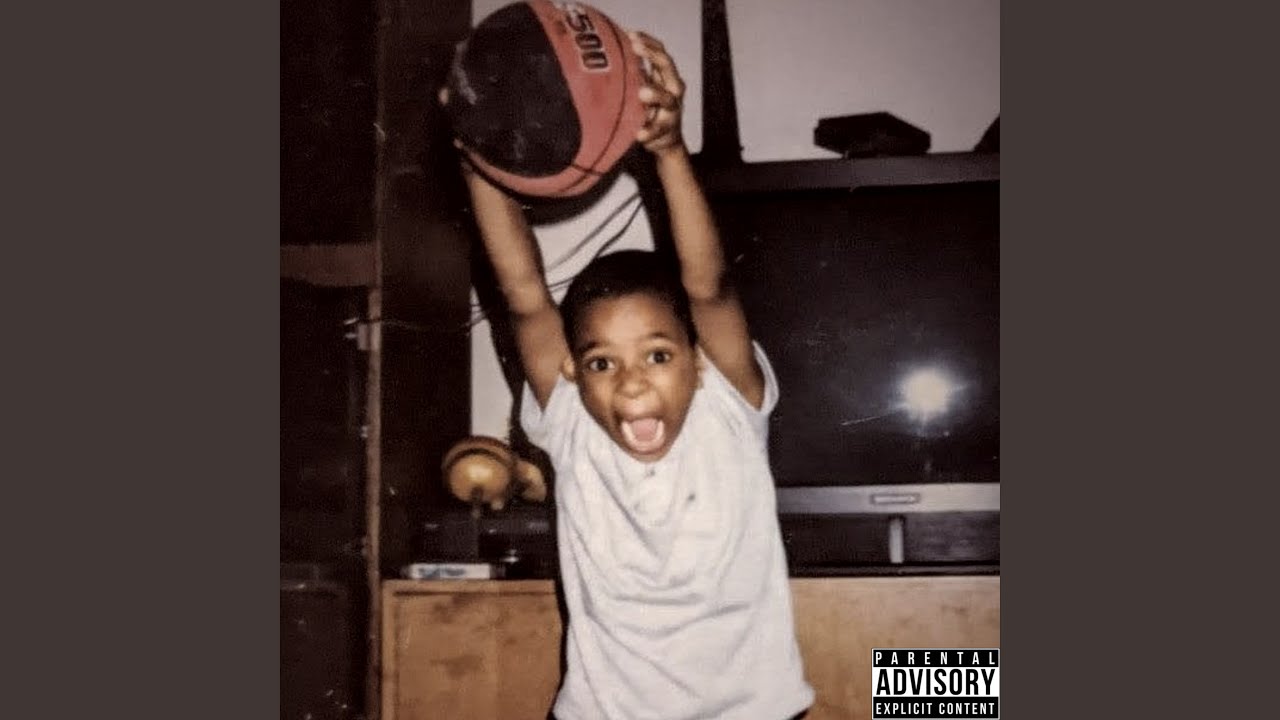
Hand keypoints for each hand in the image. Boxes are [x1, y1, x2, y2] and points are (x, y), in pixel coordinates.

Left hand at [630, 31, 685, 156]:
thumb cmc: (650, 109)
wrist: (666, 141)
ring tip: (642, 92)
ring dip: (656, 94)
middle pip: (667, 66)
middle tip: (635, 48)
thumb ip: (634, 73)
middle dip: (652, 55)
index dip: (648, 42)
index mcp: (666, 76)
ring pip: (667, 99)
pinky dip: (648, 131)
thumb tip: (604, 56)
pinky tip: (639, 133)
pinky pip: (657, 130)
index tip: (630, 34)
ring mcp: (671, 110)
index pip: (660, 52)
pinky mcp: (666, 130)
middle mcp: (672, 89)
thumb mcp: (644, 87)